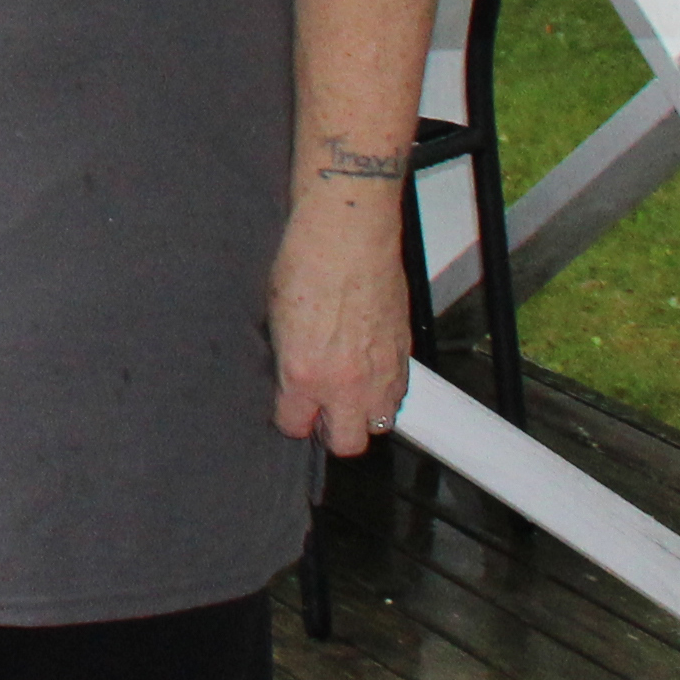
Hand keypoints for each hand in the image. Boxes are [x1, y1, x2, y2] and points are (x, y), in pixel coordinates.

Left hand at [271, 194, 412, 456]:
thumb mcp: (275, 318)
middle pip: (345, 443)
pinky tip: (369, 373)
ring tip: (348, 393)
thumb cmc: (306, 265)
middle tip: (322, 412)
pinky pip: (398, 395)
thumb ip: (286, 360)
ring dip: (362, 413)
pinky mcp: (404, 356)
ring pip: (378, 423)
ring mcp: (379, 373)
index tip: (289, 410)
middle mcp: (345, 383)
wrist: (348, 236)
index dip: (290, 418)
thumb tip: (289, 378)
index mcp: (304, 374)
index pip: (295, 425)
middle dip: (331, 432)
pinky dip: (385, 392)